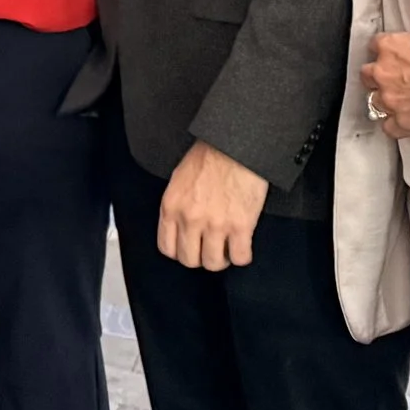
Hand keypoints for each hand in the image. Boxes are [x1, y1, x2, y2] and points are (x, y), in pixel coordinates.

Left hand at [156, 141, 268, 271]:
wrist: (235, 146)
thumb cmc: (208, 157)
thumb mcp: (179, 180)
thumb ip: (177, 206)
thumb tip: (180, 225)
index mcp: (171, 207)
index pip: (167, 248)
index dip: (180, 252)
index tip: (191, 248)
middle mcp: (190, 219)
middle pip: (190, 260)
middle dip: (201, 257)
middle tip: (210, 249)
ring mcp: (215, 225)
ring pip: (214, 263)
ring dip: (221, 259)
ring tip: (227, 247)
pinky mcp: (241, 226)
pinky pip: (240, 257)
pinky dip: (242, 255)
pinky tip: (242, 245)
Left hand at [362, 31, 409, 140]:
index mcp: (390, 47)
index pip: (375, 46)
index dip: (387, 54)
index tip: (395, 59)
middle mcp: (383, 72)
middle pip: (368, 75)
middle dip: (381, 78)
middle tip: (399, 81)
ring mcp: (390, 99)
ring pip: (375, 102)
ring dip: (388, 102)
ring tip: (408, 102)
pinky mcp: (401, 123)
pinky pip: (388, 127)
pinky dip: (397, 125)